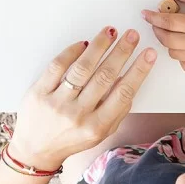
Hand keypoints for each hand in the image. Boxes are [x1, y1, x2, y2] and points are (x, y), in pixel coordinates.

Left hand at [7, 26, 156, 170]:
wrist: (35, 151)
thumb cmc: (72, 138)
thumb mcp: (101, 132)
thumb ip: (118, 109)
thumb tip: (130, 79)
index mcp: (96, 126)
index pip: (123, 94)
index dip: (138, 71)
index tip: (149, 54)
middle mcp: (77, 115)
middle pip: (104, 76)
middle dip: (122, 52)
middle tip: (132, 35)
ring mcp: (57, 103)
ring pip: (82, 68)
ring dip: (99, 46)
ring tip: (111, 32)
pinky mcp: (39, 93)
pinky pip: (58, 66)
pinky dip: (72, 52)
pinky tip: (84, 43)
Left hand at [141, 0, 184, 71]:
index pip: (168, 23)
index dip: (153, 18)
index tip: (145, 14)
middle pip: (167, 39)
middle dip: (158, 29)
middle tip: (157, 21)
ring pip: (173, 53)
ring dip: (168, 42)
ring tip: (171, 32)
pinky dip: (179, 56)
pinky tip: (183, 46)